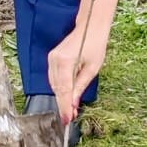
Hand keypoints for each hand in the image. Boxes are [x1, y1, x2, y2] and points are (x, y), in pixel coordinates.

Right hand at [47, 0, 119, 122]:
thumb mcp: (92, 69)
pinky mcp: (52, 58)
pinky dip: (59, 87)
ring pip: (53, 84)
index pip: (63, 90)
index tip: (67, 120)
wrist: (90, 27)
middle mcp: (55, 60)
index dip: (65, 106)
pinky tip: (66, 94)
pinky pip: (54, 77)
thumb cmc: (95, 45)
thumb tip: (73, 104)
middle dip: (63, 103)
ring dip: (61, 96)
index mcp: (65, 62)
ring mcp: (51, 58)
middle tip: (71, 117)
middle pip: (56, 88)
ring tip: (70, 109)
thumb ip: (80, 86)